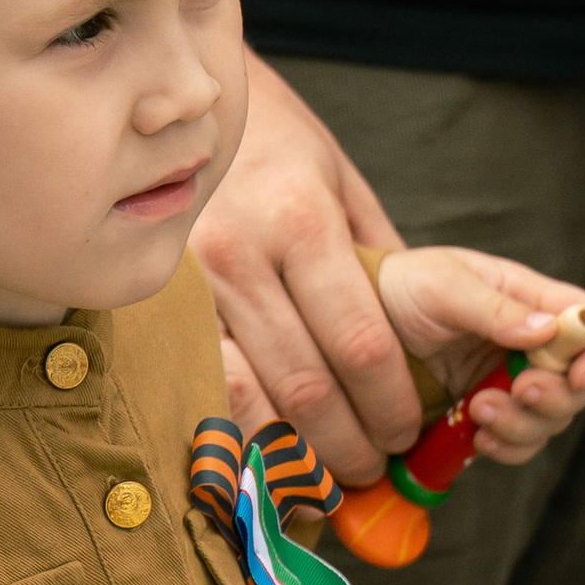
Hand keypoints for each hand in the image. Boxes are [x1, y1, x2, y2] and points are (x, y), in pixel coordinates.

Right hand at [189, 52, 415, 486]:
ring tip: (322, 474)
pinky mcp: (155, 307)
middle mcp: (239, 256)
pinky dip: (238, 431)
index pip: (360, 341)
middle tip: (371, 467)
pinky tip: (264, 453)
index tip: (407, 432)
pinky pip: (202, 388)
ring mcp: (188, 286)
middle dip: (348, 441)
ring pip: (248, 397)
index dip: (390, 402)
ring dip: (291, 451)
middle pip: (306, 382)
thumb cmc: (276, 146)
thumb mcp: (343, 186)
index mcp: (300, 222)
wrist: (180, 110)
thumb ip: (381, 262)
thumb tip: (429, 339)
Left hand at [373, 246, 584, 468]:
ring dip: (525, 425)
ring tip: (479, 412)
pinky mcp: (484, 415)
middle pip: (579, 382)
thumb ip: (495, 308)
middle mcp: (528, 343)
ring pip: (550, 419)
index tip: (577, 376)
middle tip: (517, 392)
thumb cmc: (400, 289)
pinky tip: (478, 440)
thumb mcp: (444, 286)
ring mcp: (507, 382)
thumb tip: (549, 332)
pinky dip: (508, 447)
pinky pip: (517, 442)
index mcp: (529, 300)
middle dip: (555, 396)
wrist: (347, 329)